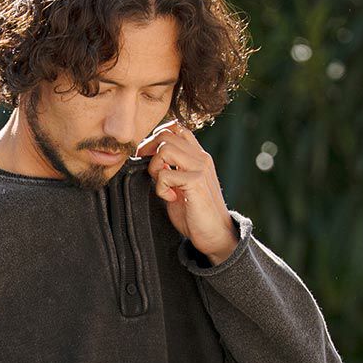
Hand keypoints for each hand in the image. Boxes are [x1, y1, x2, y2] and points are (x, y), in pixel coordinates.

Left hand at [135, 122, 238, 262]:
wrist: (215, 234)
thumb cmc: (195, 213)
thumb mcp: (180, 185)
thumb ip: (168, 169)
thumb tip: (147, 158)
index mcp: (197, 155)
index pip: (175, 128)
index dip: (156, 138)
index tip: (147, 157)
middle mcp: (200, 157)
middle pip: (166, 134)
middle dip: (149, 151)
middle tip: (150, 173)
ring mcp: (200, 167)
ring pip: (164, 149)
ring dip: (154, 168)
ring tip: (162, 186)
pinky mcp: (196, 182)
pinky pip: (165, 174)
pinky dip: (160, 188)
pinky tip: (170, 198)